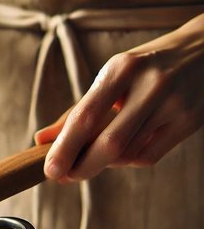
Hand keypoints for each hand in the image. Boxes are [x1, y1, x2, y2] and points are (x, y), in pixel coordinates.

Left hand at [36, 14, 203, 181]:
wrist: (203, 51)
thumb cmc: (145, 68)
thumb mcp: (111, 77)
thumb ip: (77, 110)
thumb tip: (41, 140)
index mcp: (121, 69)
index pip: (85, 116)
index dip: (65, 148)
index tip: (50, 170)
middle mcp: (149, 85)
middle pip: (109, 142)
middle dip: (83, 166)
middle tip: (64, 177)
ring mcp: (174, 104)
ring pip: (129, 153)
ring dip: (104, 163)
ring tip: (92, 159)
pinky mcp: (190, 121)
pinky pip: (150, 155)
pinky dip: (129, 161)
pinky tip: (123, 153)